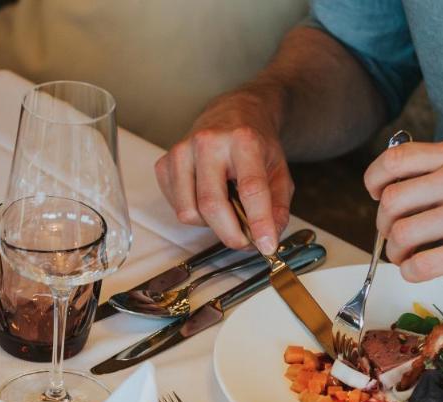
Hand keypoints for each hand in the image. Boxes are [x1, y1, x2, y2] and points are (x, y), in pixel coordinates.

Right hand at [155, 91, 292, 253]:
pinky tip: (206, 198)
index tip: (266, 246)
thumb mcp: (278, 170)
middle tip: (245, 241)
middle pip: (212, 205)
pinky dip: (193, 214)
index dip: (259, 221)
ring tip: (225, 211)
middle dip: (230, 234)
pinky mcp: (164, 164)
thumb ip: (278, 206)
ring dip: (209, 224)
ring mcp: (181, 152)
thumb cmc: (253, 144)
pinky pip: (176, 208)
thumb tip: (269, 237)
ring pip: (188, 212)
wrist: (231, 114)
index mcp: (243, 139)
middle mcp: (207, 142)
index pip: (250, 187)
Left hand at [366, 141, 442, 282]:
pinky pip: (419, 266)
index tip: (377, 196)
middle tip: (396, 235)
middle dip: (384, 225)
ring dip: (395, 252)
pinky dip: (410, 272)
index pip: (393, 159)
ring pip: (400, 235)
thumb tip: (390, 194)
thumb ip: (439, 174)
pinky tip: (421, 270)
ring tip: (409, 256)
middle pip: (389, 201)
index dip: (374, 181)